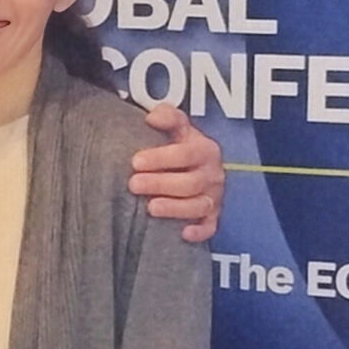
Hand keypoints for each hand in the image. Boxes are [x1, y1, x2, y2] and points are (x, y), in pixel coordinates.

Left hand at [130, 104, 223, 242]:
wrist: (190, 168)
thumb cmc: (176, 147)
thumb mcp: (176, 127)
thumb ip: (167, 116)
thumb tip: (153, 117)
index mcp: (205, 149)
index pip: (186, 153)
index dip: (161, 157)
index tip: (135, 161)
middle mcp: (213, 174)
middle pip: (190, 182)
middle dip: (160, 183)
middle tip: (133, 184)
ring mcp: (214, 197)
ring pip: (199, 206)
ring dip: (175, 208)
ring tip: (150, 208)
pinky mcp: (213, 217)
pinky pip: (210, 227)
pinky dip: (199, 231)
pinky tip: (183, 233)